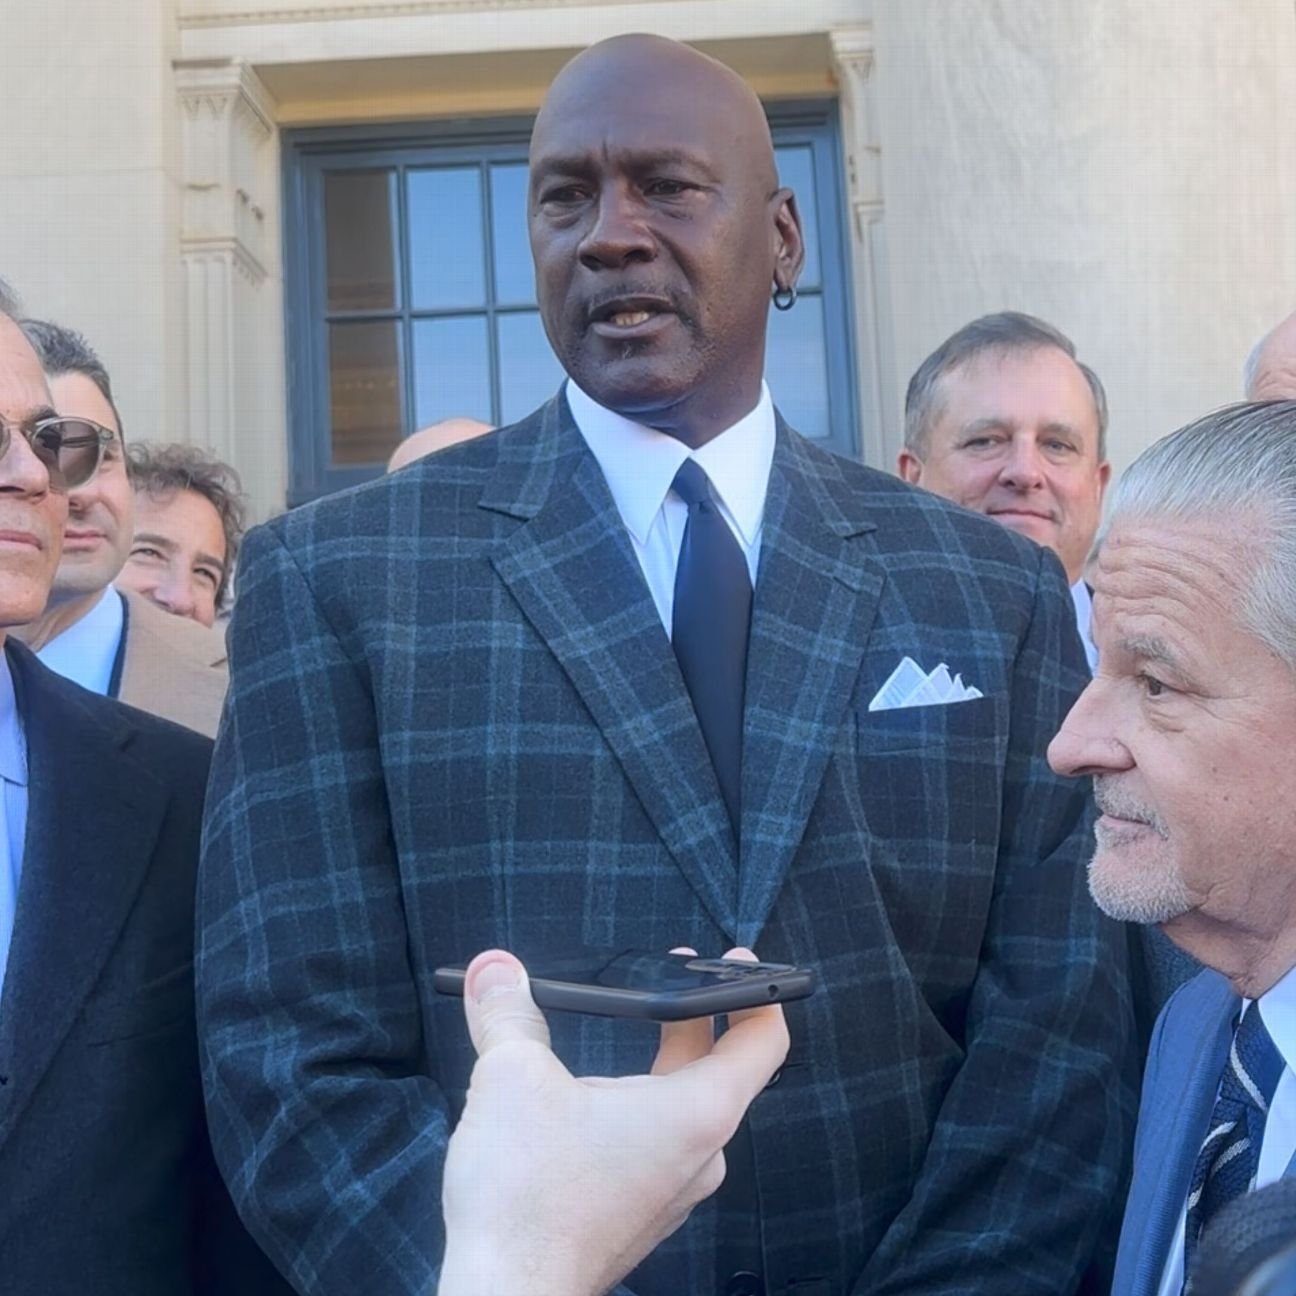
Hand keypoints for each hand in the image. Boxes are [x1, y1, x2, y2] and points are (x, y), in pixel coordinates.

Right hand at [438, 947, 788, 1295]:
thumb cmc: (526, 1201)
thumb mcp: (511, 1079)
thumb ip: (507, 1014)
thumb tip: (493, 969)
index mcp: (697, 1113)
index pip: (763, 1042)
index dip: (759, 992)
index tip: (738, 961)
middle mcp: (701, 1155)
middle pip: (717, 1068)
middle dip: (690, 1016)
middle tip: (664, 977)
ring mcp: (674, 1191)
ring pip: (682, 1108)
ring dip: (657, 1065)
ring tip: (618, 1035)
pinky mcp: (642, 1213)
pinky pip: (657, 1145)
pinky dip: (636, 1109)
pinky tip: (589, 1102)